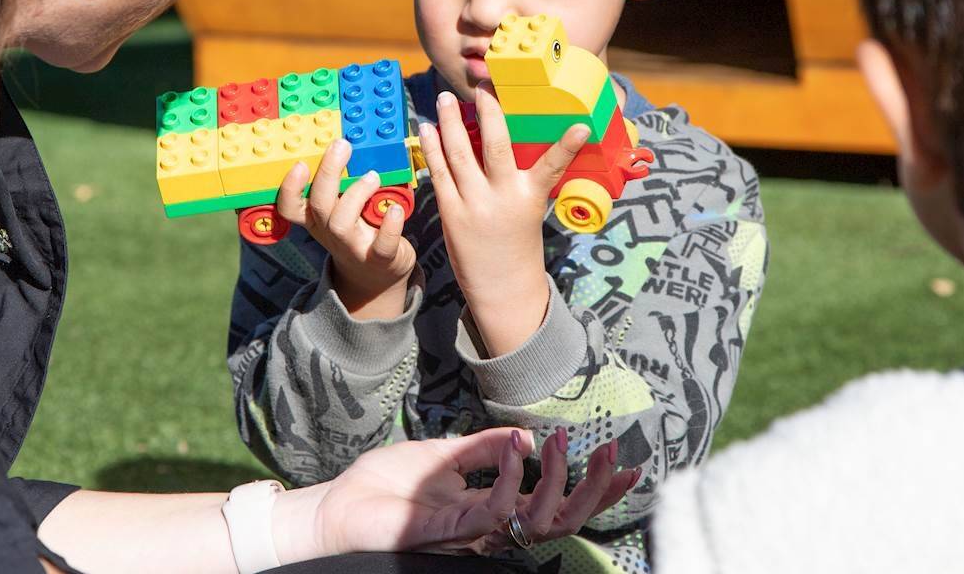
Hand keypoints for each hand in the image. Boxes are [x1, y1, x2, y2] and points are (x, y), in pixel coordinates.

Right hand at [276, 138, 415, 318]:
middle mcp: (330, 232)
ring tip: (373, 176)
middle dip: (327, 173)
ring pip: (342, 223)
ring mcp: (353, 246)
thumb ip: (340, 184)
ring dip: (356, 194)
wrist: (376, 275)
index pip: (290, 206)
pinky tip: (397, 209)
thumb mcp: (341, 210)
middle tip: (341, 146)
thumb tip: (345, 143)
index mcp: (317, 218)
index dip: (290, 187)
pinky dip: (390, 226)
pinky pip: (382, 244)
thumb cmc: (358, 232)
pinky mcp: (379, 258)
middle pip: (319, 205)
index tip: (299, 162)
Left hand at [299, 428, 638, 558]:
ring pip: (539, 521)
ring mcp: (472, 531)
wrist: (337, 505)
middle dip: (595, 492)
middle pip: (562, 520)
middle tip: (615, 455)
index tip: (626, 463)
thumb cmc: (383, 486)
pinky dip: (512, 479)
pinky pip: (495, 510)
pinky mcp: (450, 530)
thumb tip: (524, 432)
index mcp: (492, 508)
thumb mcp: (441, 455)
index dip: (594, 489)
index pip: (555, 504)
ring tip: (560, 442)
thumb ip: (483, 448)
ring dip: (558, 480)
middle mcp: (490, 525)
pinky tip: (518, 449)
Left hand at [418, 85, 587, 354]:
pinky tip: (428, 129)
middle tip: (483, 87)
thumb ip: (521, 177)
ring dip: (450, 123)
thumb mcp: (531, 209)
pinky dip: (433, 149)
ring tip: (444, 98)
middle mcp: (503, 198)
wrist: (502, 286)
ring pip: (459, 155)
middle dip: (489, 113)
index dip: (567, 146)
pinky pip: (439, 174)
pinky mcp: (451, 213)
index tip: (581, 127)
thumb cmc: (519, 243)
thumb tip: (504, 141)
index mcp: (530, 197)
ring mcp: (474, 205)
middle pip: (495, 147)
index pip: (553, 166)